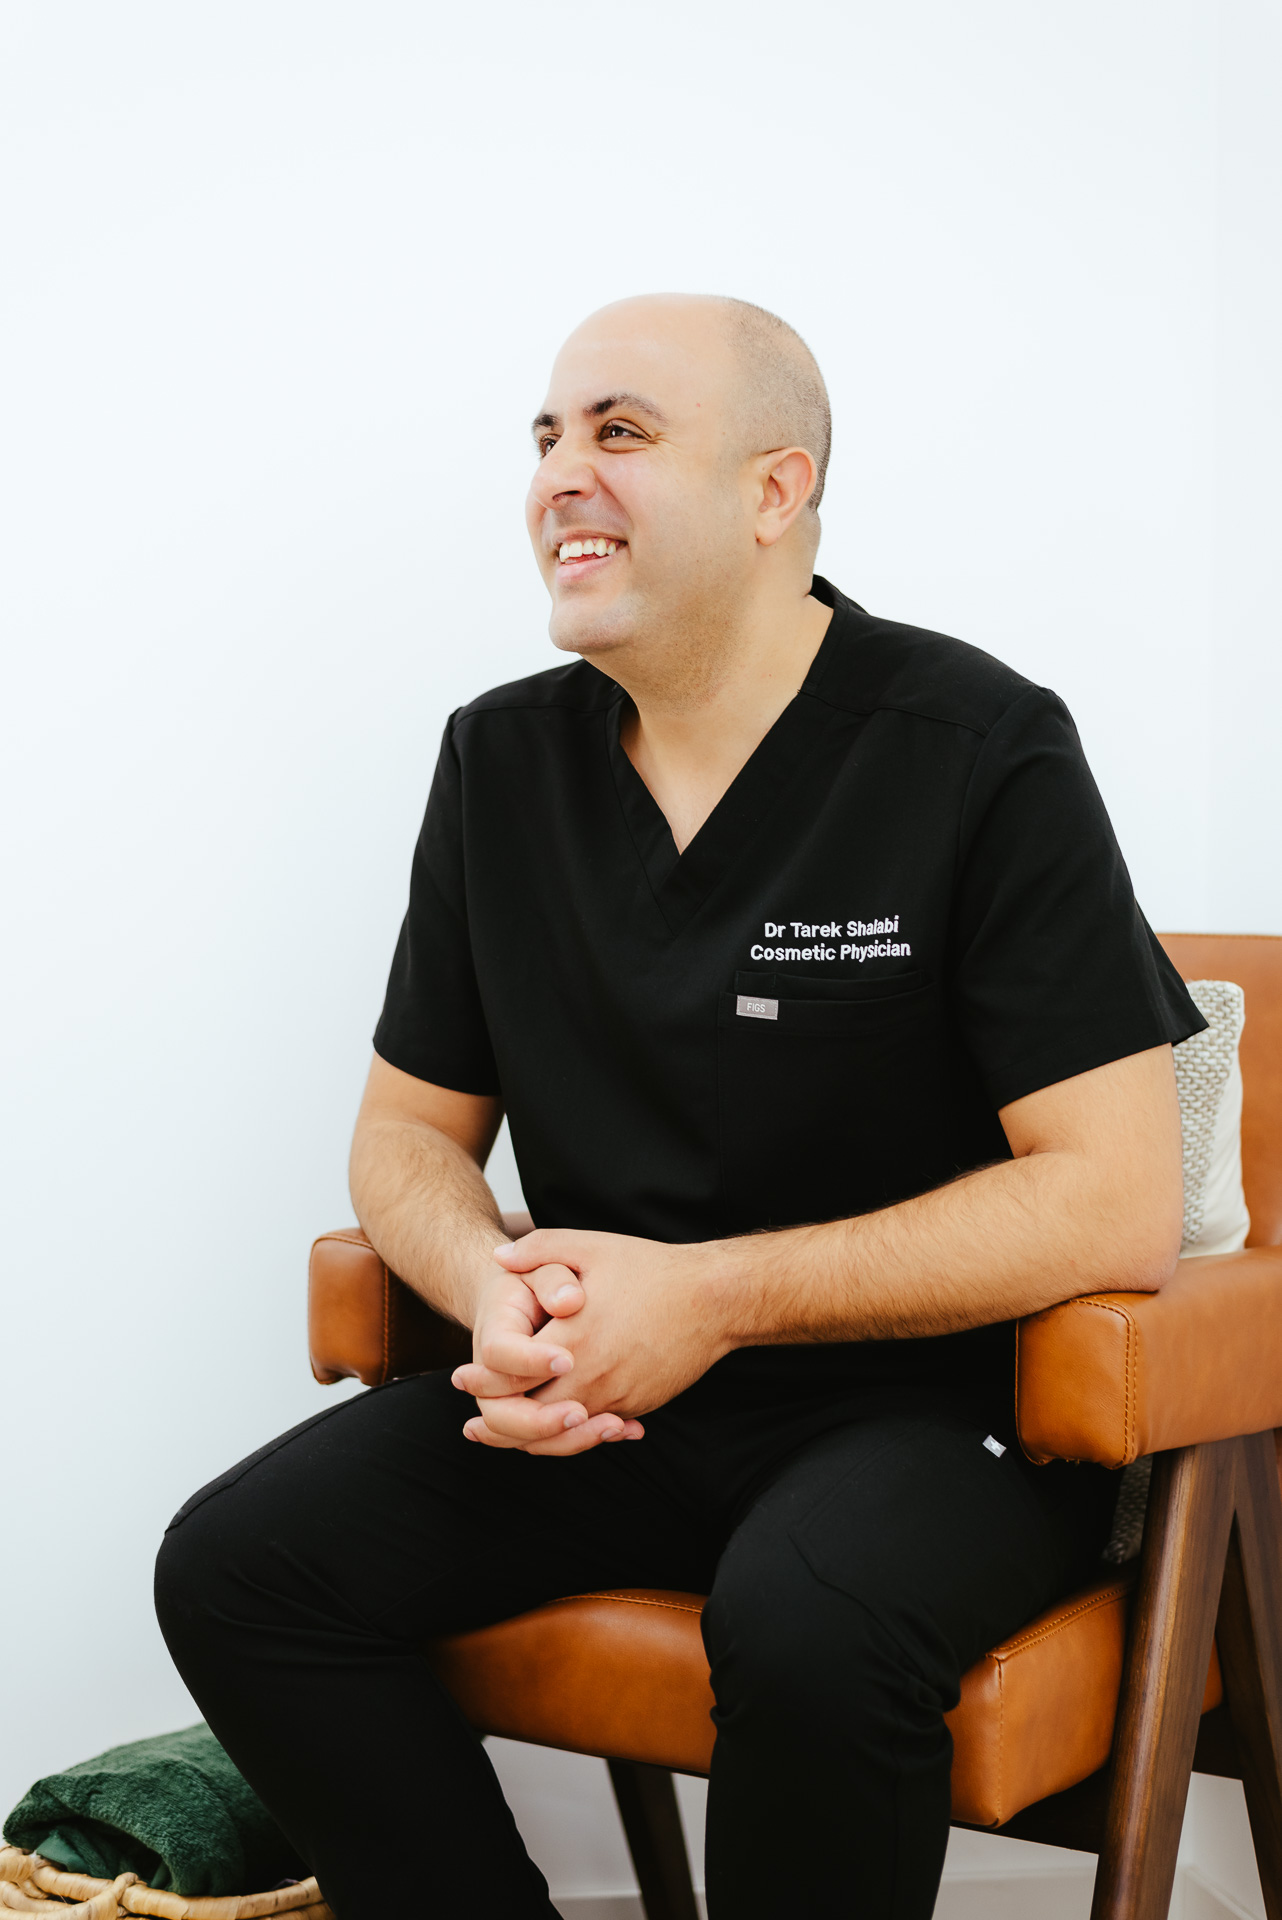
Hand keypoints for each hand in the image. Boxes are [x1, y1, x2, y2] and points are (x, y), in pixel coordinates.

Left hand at [452, 1229, 730, 1454]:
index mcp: (573, 1339)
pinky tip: (556, 1429)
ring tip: (504, 1434)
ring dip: (532, 1438)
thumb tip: (497, 1258)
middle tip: (475, 1423)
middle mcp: (593, 1377)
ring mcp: (617, 1397)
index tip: (463, 1377)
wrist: (714, 1300)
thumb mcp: (592, 1247)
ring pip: (562, 1436)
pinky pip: (594, 1431)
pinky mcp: (636, 1406)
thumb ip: (539, 1250)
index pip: (512, 1379)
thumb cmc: (652, 1271)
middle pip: (531, 1419)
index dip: (482, 1383)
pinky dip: (570, 1435)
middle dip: (499, 1424)